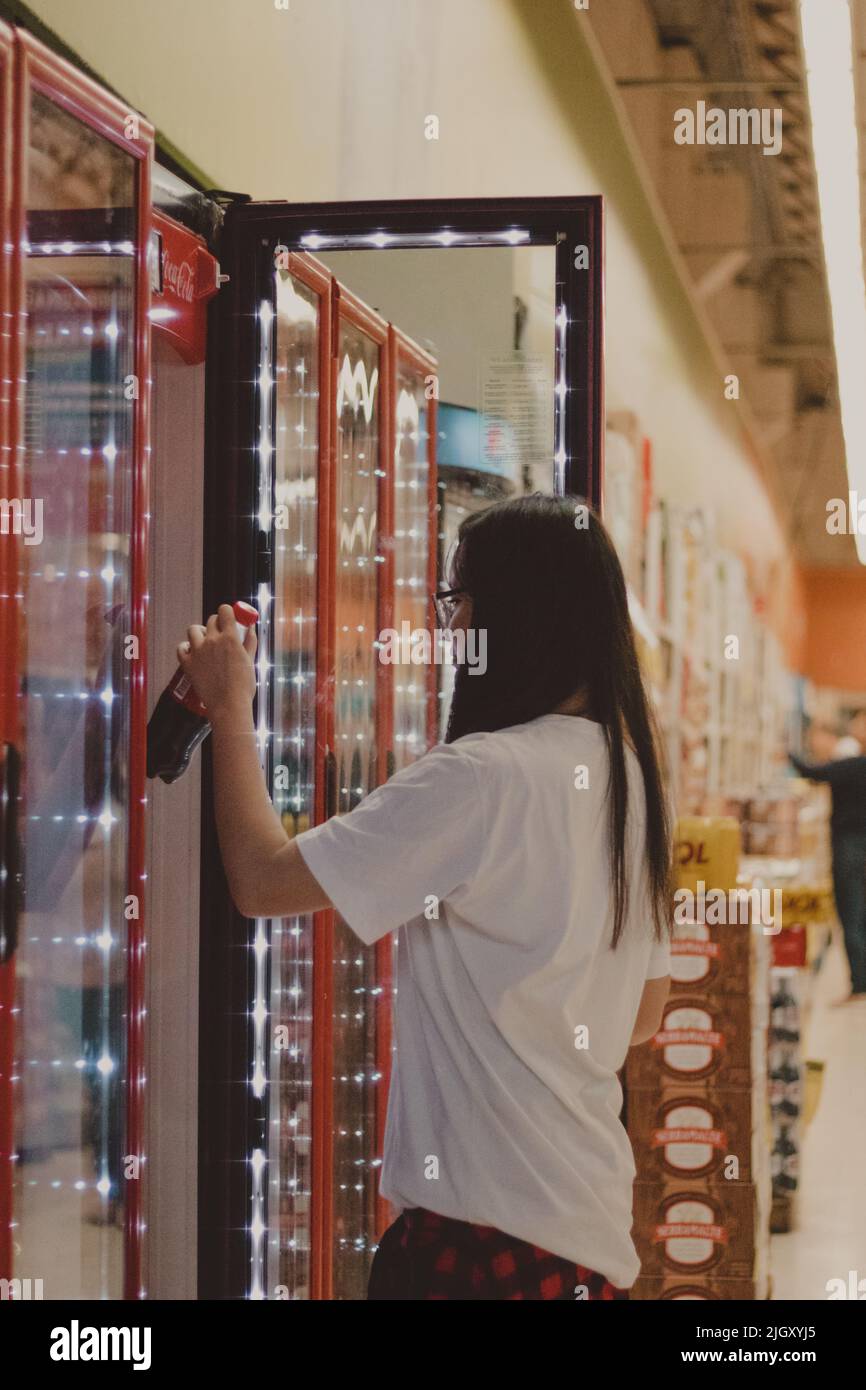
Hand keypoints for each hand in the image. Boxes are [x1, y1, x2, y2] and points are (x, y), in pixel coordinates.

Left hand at [177, 604, 256, 721]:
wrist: (228, 706)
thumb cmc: (242, 686)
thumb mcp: (250, 661)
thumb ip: (250, 642)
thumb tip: (251, 629)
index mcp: (230, 638)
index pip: (225, 611)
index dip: (227, 612)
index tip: (229, 618)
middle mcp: (213, 641)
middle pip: (211, 620)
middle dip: (216, 623)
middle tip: (220, 633)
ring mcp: (198, 652)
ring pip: (193, 630)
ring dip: (200, 633)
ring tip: (205, 642)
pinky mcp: (187, 663)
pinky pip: (181, 647)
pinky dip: (186, 647)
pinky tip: (192, 652)